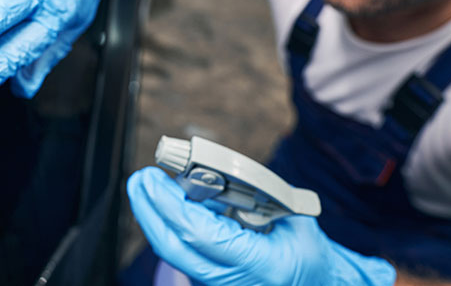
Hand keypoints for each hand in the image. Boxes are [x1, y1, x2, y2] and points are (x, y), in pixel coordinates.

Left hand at [127, 167, 396, 285]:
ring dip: (157, 217)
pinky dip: (172, 227)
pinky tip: (169, 204)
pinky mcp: (213, 282)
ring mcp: (221, 285)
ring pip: (175, 253)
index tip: (152, 180)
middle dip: (149, 211)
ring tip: (151, 185)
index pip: (200, 236)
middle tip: (139, 179)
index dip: (170, 206)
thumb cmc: (312, 255)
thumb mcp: (295, 220)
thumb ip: (258, 198)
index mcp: (261, 266)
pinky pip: (184, 254)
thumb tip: (214, 175)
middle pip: (174, 249)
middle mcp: (234, 282)